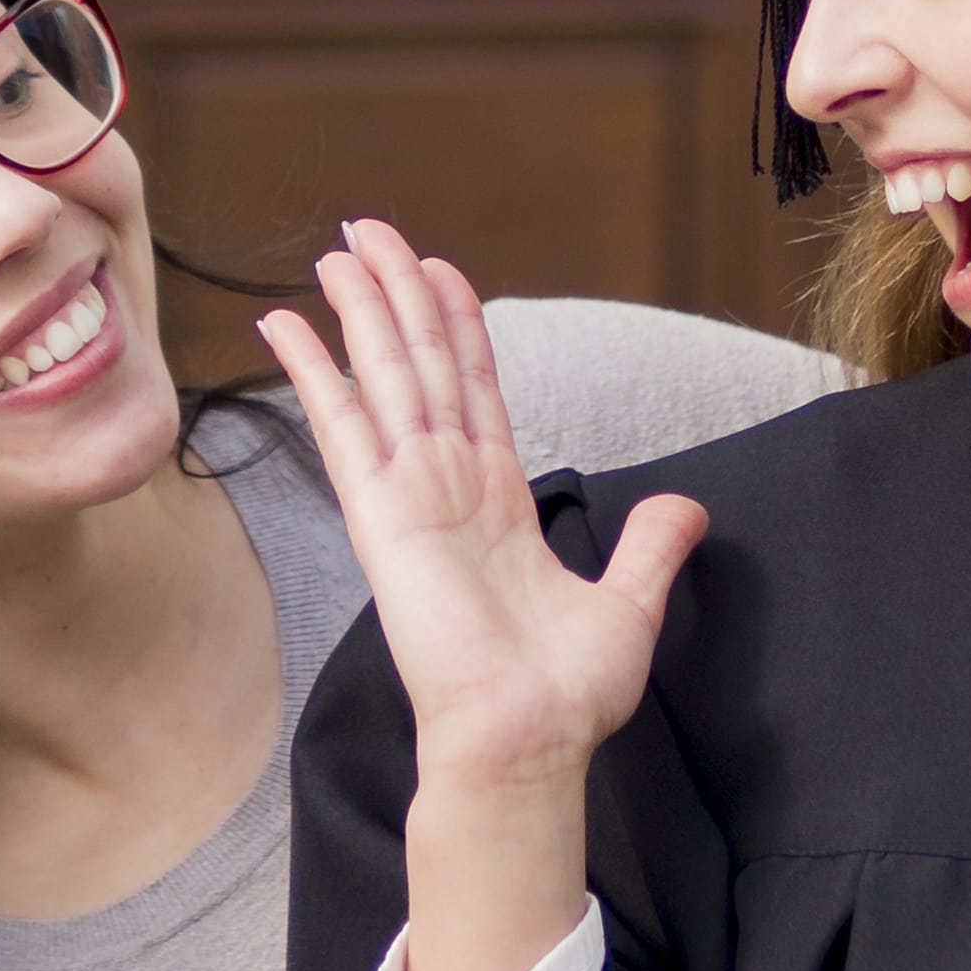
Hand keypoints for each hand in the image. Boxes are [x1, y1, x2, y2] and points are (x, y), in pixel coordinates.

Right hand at [260, 221, 704, 970]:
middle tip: (366, 230)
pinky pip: (342, 426)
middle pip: (418, 362)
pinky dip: (313, 370)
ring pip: (384, 374)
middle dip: (396, 292)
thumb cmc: (563, 694)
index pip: (473, 386)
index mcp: (497, 496)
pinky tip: (284, 325)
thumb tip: (687, 508)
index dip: (455, 322)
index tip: (437, 267)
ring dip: (361, 308)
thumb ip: (650, 548)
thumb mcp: (628, 604)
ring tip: (337, 248)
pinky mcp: (380, 514)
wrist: (527, 741)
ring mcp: (408, 494)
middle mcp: (446, 483)